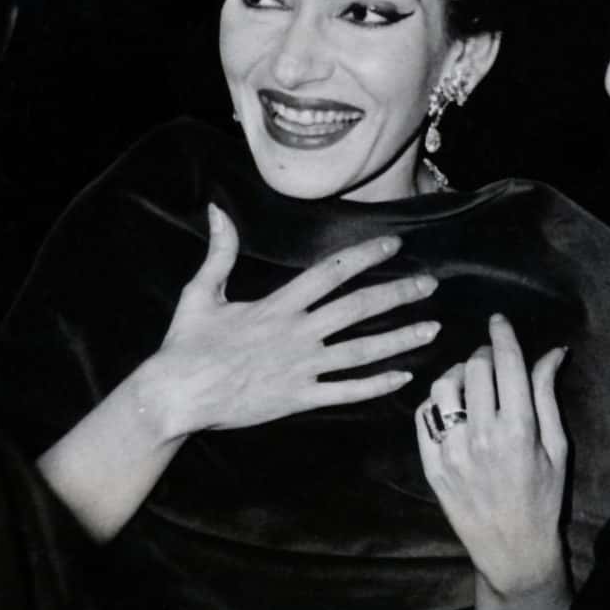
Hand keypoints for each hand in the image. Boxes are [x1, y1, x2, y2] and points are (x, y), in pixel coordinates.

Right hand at [137, 204, 440, 436]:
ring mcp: (301, 368)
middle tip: (430, 285)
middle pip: (358, 308)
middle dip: (398, 294)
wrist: (177, 395)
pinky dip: (376, 385)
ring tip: (432, 328)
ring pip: (362, 351)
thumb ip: (220, 252)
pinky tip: (402, 377)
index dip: (366, 255)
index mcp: (277, 305)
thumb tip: (219, 211)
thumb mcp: (201, 292)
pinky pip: (345, 391)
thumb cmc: (186, 344)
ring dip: (400, 338)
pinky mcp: (298, 399)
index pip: (331, 273)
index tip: (394, 244)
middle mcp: (297, 333)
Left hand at [415, 313, 568, 596]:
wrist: (512, 548)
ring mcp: (451, 452)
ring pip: (442, 387)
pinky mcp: (431, 466)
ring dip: (456, 375)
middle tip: (490, 361)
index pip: (506, 363)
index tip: (497, 319)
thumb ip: (547, 396)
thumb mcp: (557, 446)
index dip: (501, 334)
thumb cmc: (543, 497)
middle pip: (473, 369)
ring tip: (468, 382)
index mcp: (518, 429)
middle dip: (482, 355)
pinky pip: (422, 417)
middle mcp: (482, 436)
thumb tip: (552, 352)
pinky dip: (434, 402)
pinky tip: (449, 406)